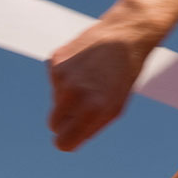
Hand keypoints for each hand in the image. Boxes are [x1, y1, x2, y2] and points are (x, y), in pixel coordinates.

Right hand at [47, 20, 155, 150]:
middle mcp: (74, 93)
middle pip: (54, 124)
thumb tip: (67, 140)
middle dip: (65, 120)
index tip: (70, 136)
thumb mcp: (115, 107)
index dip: (66, 140)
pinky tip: (83, 64)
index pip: (63, 142)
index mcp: (93, 109)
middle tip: (83, 106)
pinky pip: (54, 80)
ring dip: (68, 94)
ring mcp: (61, 76)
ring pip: (55, 100)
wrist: (124, 35)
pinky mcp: (54, 60)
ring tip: (90, 77)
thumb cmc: (123, 75)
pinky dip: (66, 76)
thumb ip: (91, 126)